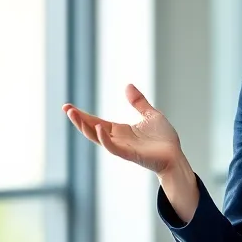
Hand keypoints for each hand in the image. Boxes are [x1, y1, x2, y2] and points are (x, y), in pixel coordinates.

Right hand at [63, 85, 184, 175]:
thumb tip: (127, 85)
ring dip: (85, 127)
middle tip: (66, 108)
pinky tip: (98, 127)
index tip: (67, 106)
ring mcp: (122, 147)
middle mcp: (117, 139)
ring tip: (73, 114)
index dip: (82, 115)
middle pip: (92, 129)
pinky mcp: (130, 154)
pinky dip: (104, 138)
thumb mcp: (150, 114)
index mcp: (120, 131)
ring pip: (97, 138)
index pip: (96, 121)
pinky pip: (113, 147)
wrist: (175, 156)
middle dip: (78, 119)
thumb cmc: (163, 139)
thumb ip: (138, 102)